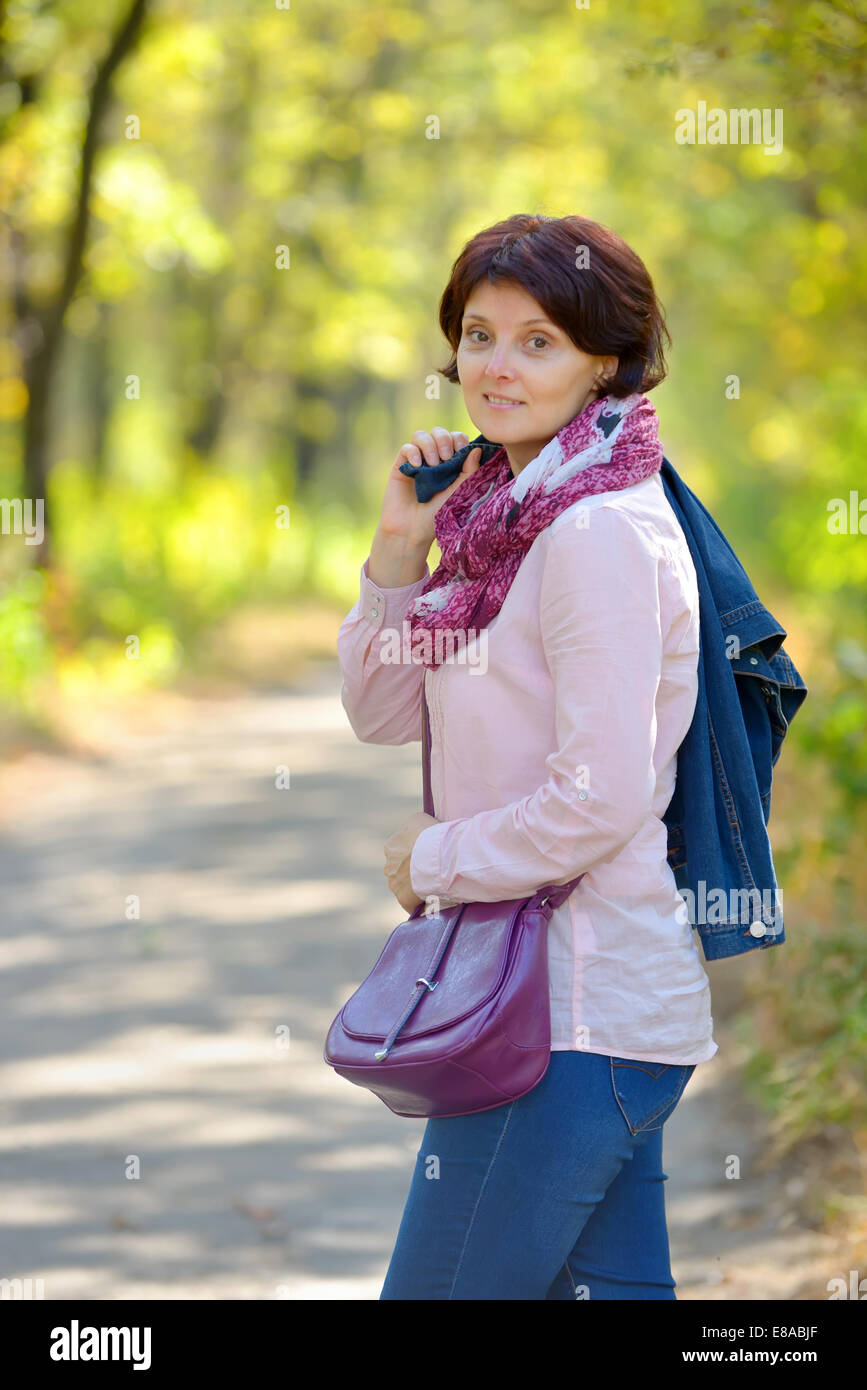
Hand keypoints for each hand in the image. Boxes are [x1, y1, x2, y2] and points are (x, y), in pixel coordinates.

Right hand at [379, 428, 482, 550]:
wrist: (413, 529)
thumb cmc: (438, 514)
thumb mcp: (459, 492)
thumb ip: (469, 471)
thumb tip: (477, 449)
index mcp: (450, 463)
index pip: (456, 438)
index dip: (459, 439)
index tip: (462, 452)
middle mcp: (433, 458)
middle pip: (439, 432)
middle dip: (445, 440)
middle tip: (447, 458)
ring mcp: (416, 461)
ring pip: (421, 435)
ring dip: (430, 445)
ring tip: (434, 465)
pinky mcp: (401, 466)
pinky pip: (406, 448)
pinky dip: (413, 453)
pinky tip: (417, 466)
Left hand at [383, 811, 438, 913]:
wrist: (438, 855)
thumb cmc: (431, 834)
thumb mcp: (418, 819)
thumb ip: (411, 827)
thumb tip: (413, 832)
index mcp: (390, 847)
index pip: (400, 852)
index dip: (414, 855)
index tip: (426, 857)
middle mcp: (388, 866)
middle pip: (400, 871)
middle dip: (411, 872)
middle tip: (430, 871)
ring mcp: (395, 884)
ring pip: (404, 887)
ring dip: (415, 886)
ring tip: (433, 885)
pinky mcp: (403, 899)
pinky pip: (411, 902)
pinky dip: (419, 902)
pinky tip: (431, 900)